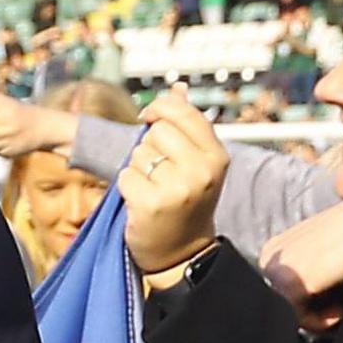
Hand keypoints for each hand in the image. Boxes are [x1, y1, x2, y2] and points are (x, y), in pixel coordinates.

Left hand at [116, 94, 228, 277]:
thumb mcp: (197, 164)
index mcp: (217, 156)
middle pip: (156, 132)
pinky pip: (125, 176)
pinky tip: (141, 202)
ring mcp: (178, 188)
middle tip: (157, 172)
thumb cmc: (187, 204)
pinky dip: (126, 188)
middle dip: (148, 148)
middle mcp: (202, 170)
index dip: (160, 109)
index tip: (148, 117)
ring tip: (152, 189)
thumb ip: (186, 126)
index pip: (184, 112)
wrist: (182, 253)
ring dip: (137, 169)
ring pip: (138, 154)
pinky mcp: (152, 204)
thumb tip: (177, 89)